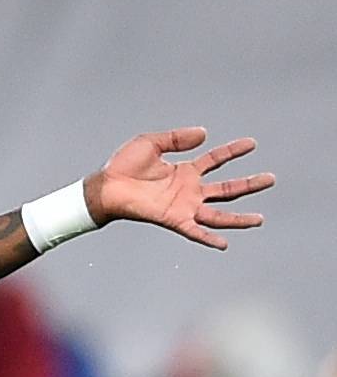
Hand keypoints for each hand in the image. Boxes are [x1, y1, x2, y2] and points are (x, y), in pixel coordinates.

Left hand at [84, 127, 272, 249]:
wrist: (105, 186)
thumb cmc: (123, 167)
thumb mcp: (151, 143)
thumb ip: (177, 138)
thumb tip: (204, 133)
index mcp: (185, 171)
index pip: (216, 160)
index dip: (233, 151)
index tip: (252, 143)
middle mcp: (188, 190)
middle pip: (227, 188)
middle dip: (249, 184)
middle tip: (271, 179)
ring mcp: (183, 206)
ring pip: (218, 214)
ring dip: (239, 218)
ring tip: (260, 219)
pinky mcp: (172, 219)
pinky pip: (194, 231)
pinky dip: (208, 238)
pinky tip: (224, 244)